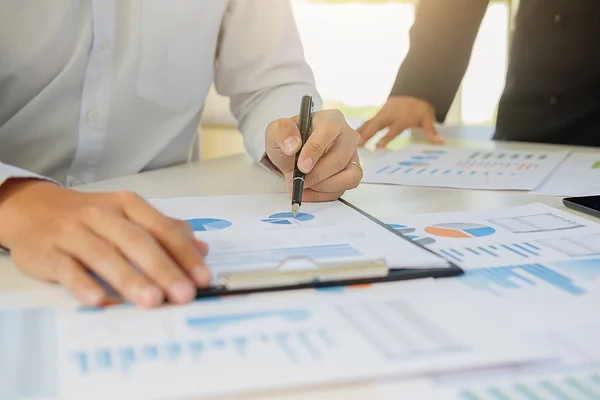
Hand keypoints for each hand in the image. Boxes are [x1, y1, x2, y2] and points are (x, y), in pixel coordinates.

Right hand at [0, 179, 209, 307]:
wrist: (33, 210)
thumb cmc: (92, 218)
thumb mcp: (129, 215)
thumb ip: (166, 231)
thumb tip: (202, 250)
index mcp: (128, 205)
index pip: (162, 229)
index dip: (184, 254)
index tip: (203, 278)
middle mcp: (102, 215)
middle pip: (137, 241)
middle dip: (163, 269)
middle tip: (183, 294)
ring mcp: (73, 233)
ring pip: (104, 255)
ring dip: (130, 278)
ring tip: (152, 300)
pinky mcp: (48, 252)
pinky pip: (66, 268)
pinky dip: (82, 284)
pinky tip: (98, 300)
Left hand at [265, 109, 361, 201]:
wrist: (293, 156)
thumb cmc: (290, 140)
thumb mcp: (277, 131)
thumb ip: (281, 132)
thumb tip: (293, 145)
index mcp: (332, 119)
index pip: (329, 131)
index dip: (315, 150)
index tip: (302, 166)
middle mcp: (347, 136)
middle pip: (339, 159)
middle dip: (316, 175)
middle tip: (297, 180)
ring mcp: (351, 157)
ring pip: (348, 177)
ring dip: (321, 186)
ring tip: (302, 184)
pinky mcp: (351, 174)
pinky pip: (343, 189)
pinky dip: (322, 194)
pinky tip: (308, 190)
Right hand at [357, 96, 442, 147]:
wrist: (413, 90)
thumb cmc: (420, 108)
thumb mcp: (428, 118)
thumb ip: (431, 131)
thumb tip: (440, 142)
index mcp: (402, 118)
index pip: (393, 129)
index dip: (386, 138)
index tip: (378, 146)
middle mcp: (390, 115)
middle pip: (377, 125)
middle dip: (368, 134)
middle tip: (359, 143)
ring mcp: (383, 113)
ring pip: (370, 122)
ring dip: (361, 131)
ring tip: (353, 141)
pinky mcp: (379, 113)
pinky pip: (369, 121)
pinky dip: (361, 127)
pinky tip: (353, 134)